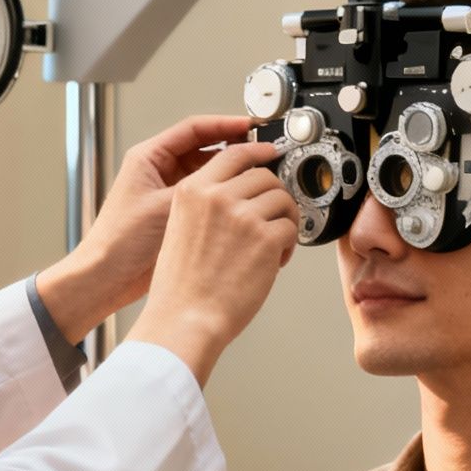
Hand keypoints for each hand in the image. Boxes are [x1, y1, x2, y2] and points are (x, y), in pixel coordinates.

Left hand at [37, 116, 274, 343]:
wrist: (106, 278)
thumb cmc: (119, 241)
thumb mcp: (165, 206)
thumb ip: (200, 188)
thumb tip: (235, 175)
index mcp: (148, 158)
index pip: (194, 129)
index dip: (225, 125)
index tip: (250, 127)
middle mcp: (158, 171)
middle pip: (203, 148)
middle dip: (233, 148)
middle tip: (261, 151)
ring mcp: (166, 192)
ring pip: (207, 173)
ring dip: (231, 173)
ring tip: (257, 174)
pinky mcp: (174, 214)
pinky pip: (206, 196)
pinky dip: (224, 195)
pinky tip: (241, 201)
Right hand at [124, 141, 299, 385]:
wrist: (184, 319)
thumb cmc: (180, 287)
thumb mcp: (178, 228)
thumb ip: (206, 205)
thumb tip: (240, 194)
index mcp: (193, 191)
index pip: (233, 154)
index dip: (258, 152)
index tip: (271, 153)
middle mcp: (218, 197)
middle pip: (264, 176)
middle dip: (273, 197)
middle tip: (272, 218)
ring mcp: (243, 215)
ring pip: (283, 199)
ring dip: (284, 220)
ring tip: (273, 245)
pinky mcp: (266, 238)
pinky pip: (292, 228)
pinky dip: (289, 245)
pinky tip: (274, 261)